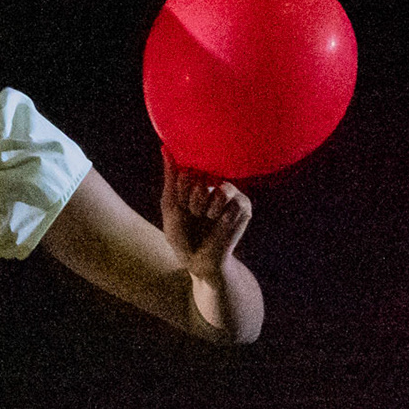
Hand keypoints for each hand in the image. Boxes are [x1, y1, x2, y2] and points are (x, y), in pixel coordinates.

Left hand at [161, 155, 252, 272]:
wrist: (198, 262)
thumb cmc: (181, 235)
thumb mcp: (170, 205)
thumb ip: (171, 177)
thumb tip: (165, 147)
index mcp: (197, 179)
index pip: (188, 168)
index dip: (181, 190)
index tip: (181, 206)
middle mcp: (215, 181)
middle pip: (202, 176)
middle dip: (191, 199)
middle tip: (194, 214)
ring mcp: (231, 193)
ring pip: (218, 187)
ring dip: (205, 208)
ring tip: (205, 218)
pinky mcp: (244, 206)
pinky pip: (231, 201)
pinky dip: (221, 217)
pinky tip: (220, 225)